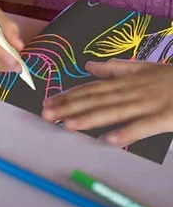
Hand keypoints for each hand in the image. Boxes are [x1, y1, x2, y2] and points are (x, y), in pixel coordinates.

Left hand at [42, 60, 172, 146]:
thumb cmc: (172, 77)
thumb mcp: (142, 67)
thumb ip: (115, 68)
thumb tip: (88, 66)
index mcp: (125, 81)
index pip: (91, 89)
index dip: (69, 95)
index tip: (47, 101)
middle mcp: (131, 91)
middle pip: (96, 100)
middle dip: (70, 107)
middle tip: (46, 114)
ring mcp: (147, 104)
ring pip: (113, 112)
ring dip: (90, 119)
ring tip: (68, 125)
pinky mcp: (164, 118)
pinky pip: (143, 127)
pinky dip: (126, 133)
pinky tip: (110, 140)